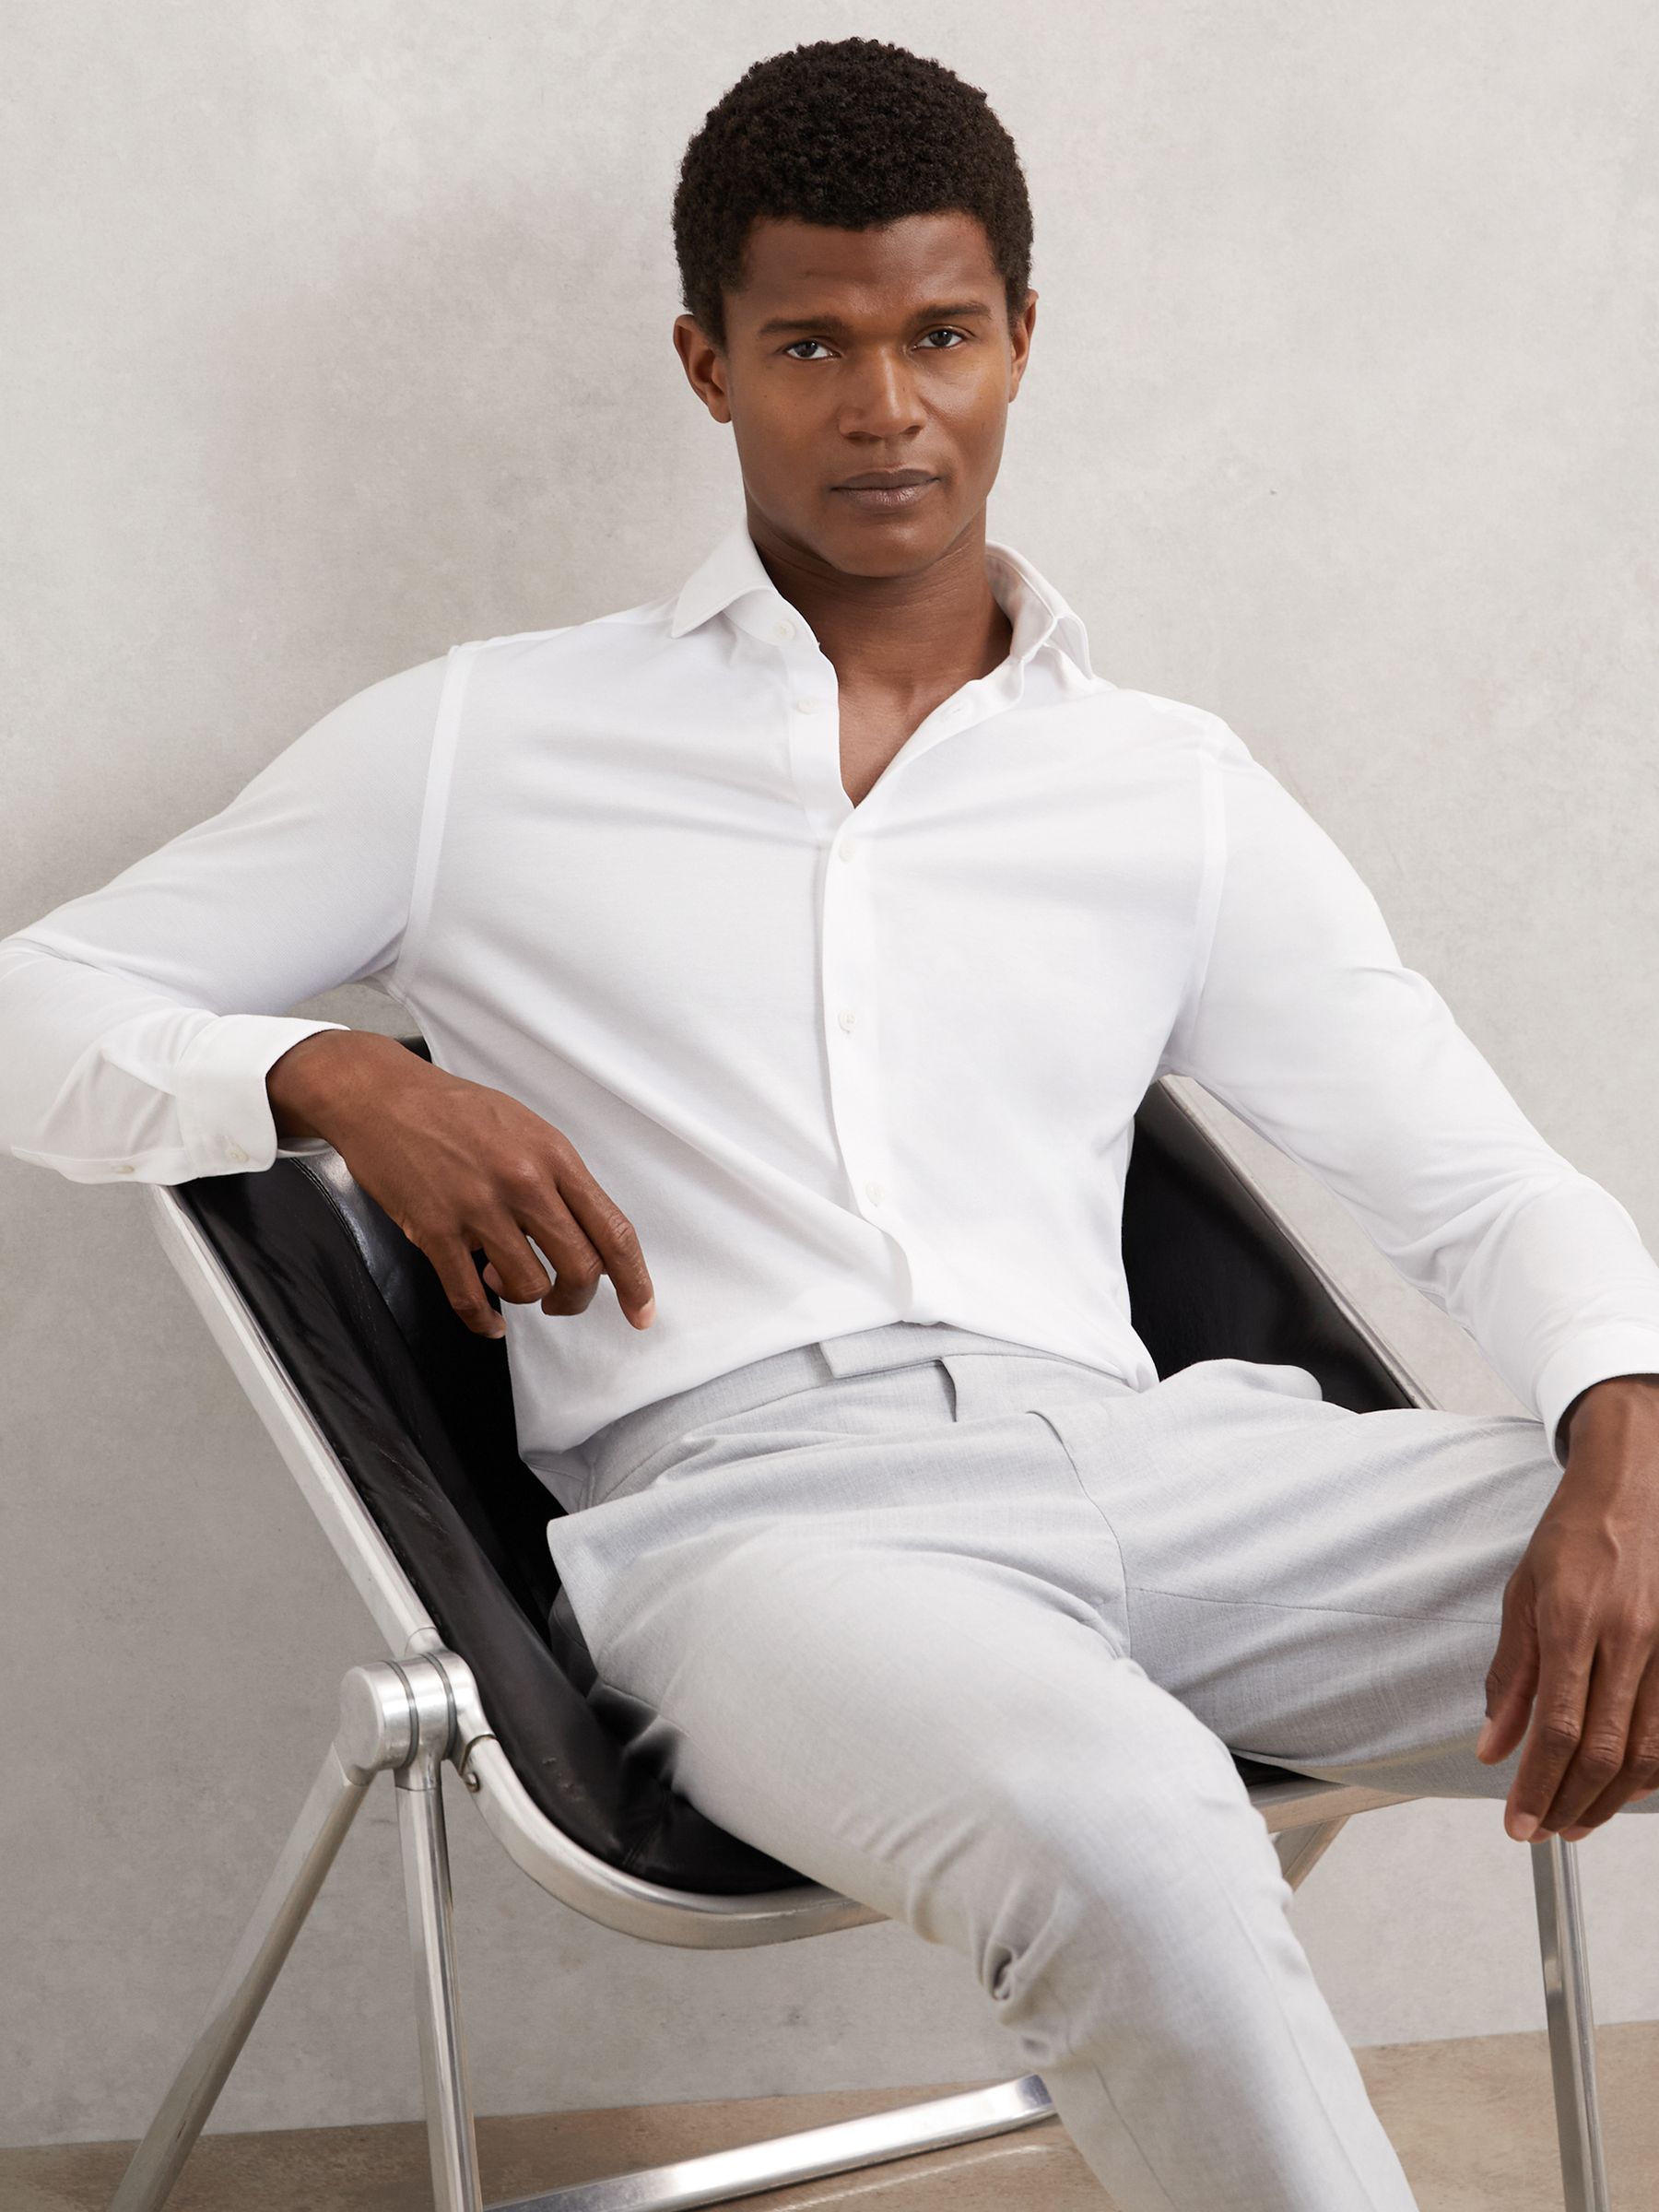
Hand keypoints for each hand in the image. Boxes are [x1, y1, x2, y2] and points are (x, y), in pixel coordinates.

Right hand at [268, 1031, 655, 1339]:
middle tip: (561, 1301)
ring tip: (503, 1280)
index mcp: (553, 1157)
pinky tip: (487, 1319)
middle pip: (580, 1268)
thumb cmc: (455, 1111)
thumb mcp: (526, 1128)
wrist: (382, 1097)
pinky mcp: (433, 1229)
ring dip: (522, 1297)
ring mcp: (477, 1207)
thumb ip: (558, 1179)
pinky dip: (483, 1320)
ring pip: (527, 1286)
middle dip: (576, 1298)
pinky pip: (468, 1296)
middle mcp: (523, 1183)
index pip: (613, 1231)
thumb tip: (586, 1231)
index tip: (641, 1313)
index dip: (635, 1281)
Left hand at [1476, 1374, 1658, 1840]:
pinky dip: (1648, 1769)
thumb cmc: (1574, 1534)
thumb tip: (1493, 1744)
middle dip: (1570, 1804)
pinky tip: (1621, 1785)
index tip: (1518, 1821)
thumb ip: (1511, 1675)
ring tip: (1575, 1820)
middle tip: (1542, 1831)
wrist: (1634, 1484)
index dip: (1539, 1786)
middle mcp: (1628, 1640)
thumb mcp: (1522, 1594)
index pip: (1560, 1729)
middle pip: (1605, 1751)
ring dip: (1609, 1798)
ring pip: (1647, 1751)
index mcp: (1574, 1622)